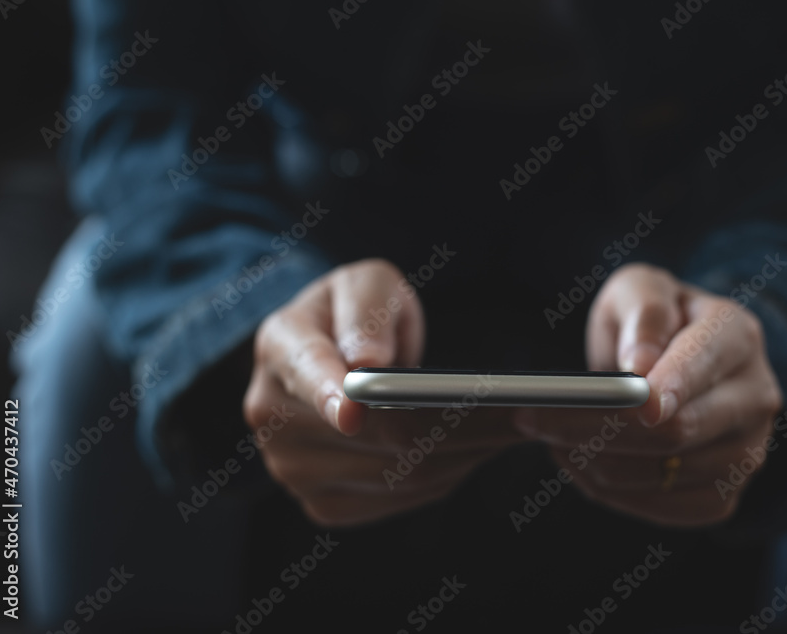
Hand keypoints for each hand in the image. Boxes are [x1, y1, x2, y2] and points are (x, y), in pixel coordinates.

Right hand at [243, 259, 523, 526]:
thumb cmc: (359, 311)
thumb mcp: (368, 284)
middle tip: (515, 413)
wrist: (338, 355)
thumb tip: (365, 362)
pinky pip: (396, 499)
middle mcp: (271, 412)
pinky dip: (444, 475)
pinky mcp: (322, 502)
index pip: (307, 372)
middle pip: (370, 433)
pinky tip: (473, 450)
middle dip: (448, 424)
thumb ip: (366, 311)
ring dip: (460, 454)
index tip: (353, 411)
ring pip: (392, 474)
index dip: (329, 394)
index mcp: (280, 345)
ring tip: (510, 428)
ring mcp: (292, 465)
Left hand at [514, 263, 782, 525]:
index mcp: (737, 335)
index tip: (627, 398)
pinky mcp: (724, 492)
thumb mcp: (639, 289)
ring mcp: (747, 450)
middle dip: (596, 427)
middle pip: (678, 431)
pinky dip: (614, 491)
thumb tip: (641, 366)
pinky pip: (667, 508)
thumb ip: (644, 314)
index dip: (667, 385)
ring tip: (549, 437)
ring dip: (596, 462)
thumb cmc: (650, 319)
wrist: (678, 359)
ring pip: (666, 474)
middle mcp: (756, 396)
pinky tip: (580, 464)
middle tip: (532, 418)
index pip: (702, 365)